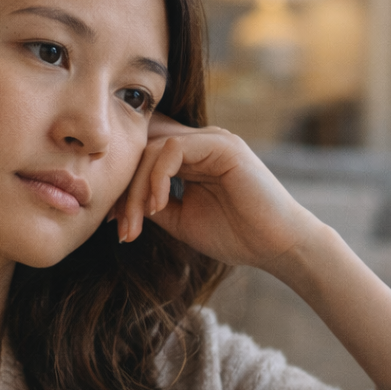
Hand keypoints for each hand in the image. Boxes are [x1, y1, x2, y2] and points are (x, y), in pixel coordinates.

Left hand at [110, 114, 321, 272]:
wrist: (278, 248)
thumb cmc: (234, 235)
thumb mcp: (179, 219)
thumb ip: (152, 203)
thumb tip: (119, 200)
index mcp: (190, 158)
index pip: (142, 156)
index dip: (122, 184)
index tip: (113, 220)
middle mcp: (199, 143)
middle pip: (142, 151)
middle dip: (125, 191)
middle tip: (119, 227)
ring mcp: (212, 140)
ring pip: (152, 149)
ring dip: (138, 189)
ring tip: (137, 223)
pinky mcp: (222, 145)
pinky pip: (173, 149)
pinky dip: (157, 178)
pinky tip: (159, 207)